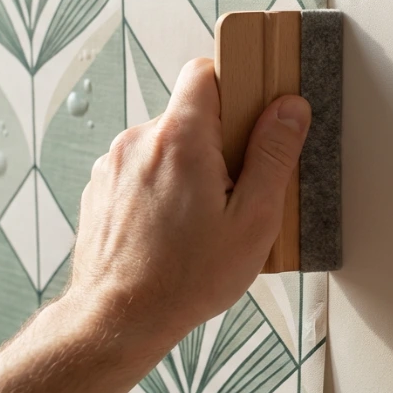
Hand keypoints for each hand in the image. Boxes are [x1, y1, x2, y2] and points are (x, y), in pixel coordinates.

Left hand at [59, 58, 311, 348]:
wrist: (117, 319)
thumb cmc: (184, 280)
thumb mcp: (253, 221)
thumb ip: (274, 156)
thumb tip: (289, 109)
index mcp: (180, 140)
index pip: (205, 72)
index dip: (235, 86)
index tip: (253, 114)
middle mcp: (139, 141)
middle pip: (189, 114)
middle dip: (217, 142)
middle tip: (234, 190)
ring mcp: (114, 164)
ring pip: (165, 144)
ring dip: (188, 168)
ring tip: (201, 220)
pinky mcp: (102, 187)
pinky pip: (142, 169)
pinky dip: (161, 188)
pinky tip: (173, 229)